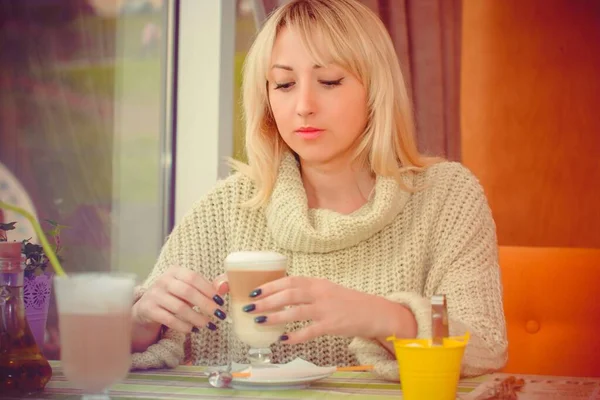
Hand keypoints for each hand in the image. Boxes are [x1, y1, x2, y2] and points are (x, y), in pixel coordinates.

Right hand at [133, 266, 227, 334]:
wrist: (146, 307)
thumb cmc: (174, 296)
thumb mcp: (189, 288)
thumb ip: (208, 287)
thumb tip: (225, 287)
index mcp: (175, 271)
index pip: (194, 277)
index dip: (209, 289)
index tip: (220, 301)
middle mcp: (163, 280)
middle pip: (187, 292)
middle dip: (206, 304)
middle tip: (219, 315)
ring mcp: (154, 294)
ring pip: (179, 307)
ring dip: (196, 318)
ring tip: (208, 324)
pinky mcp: (148, 309)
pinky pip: (169, 319)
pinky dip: (183, 326)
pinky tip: (192, 330)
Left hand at [241, 276, 392, 343]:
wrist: (375, 312)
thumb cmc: (349, 302)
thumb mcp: (327, 290)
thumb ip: (308, 291)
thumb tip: (282, 295)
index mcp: (318, 283)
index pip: (290, 280)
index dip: (270, 285)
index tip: (254, 291)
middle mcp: (320, 293)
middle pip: (289, 294)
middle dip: (266, 300)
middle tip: (249, 307)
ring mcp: (326, 309)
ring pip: (295, 311)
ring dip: (275, 316)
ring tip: (259, 321)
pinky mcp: (332, 325)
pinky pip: (309, 331)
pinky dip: (295, 335)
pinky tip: (283, 340)